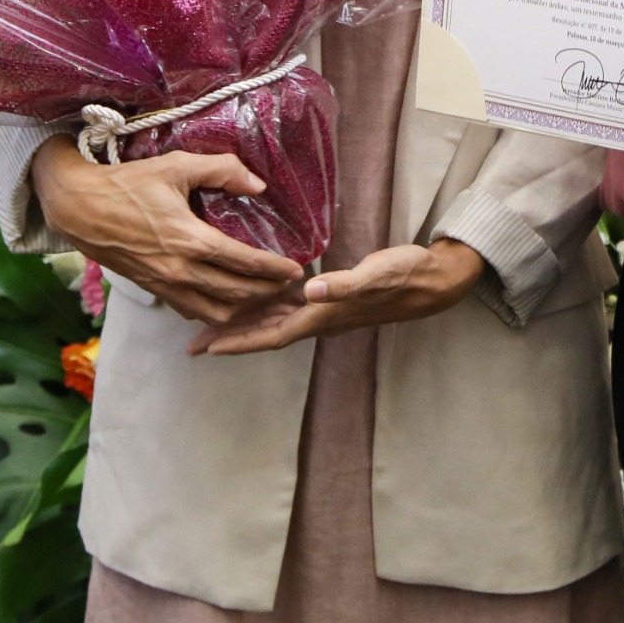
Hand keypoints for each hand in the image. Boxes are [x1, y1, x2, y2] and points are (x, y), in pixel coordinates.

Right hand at [31, 137, 302, 325]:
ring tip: (266, 300)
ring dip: (244, 310)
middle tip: (290, 290)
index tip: (296, 271)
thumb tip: (258, 185)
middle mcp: (180, 270)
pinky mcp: (153, 289)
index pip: (244, 264)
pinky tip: (228, 304)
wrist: (78, 208)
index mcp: (190, 240)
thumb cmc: (127, 183)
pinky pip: (191, 311)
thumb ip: (221, 170)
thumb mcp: (176, 165)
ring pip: (215, 312)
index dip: (274, 270)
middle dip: (268, 295)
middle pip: (236, 295)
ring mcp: (165, 285)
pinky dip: (215, 313)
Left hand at [188, 240, 486, 356]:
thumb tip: (311, 290)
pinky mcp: (331, 295)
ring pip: (274, 321)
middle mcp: (319, 316)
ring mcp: (325, 308)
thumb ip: (346, 283)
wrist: (432, 280)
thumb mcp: (378, 274)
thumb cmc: (405, 274)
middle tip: (192, 344)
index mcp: (324, 314)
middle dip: (230, 339)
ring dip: (243, 325)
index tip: (207, 348)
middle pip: (265, 333)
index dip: (240, 342)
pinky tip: (252, 295)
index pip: (272, 334)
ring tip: (210, 323)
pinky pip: (288, 306)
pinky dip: (265, 305)